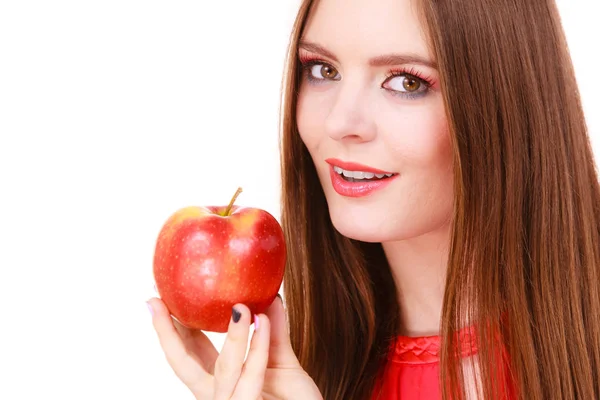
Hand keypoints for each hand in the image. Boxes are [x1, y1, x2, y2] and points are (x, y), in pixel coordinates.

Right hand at [147, 295, 322, 399]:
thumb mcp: (283, 362)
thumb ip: (273, 332)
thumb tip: (269, 295)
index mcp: (220, 382)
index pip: (188, 352)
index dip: (172, 328)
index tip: (159, 300)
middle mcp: (219, 392)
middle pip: (185, 362)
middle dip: (169, 331)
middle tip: (158, 301)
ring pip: (225, 367)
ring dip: (233, 334)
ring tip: (240, 306)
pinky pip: (253, 376)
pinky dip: (259, 346)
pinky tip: (263, 322)